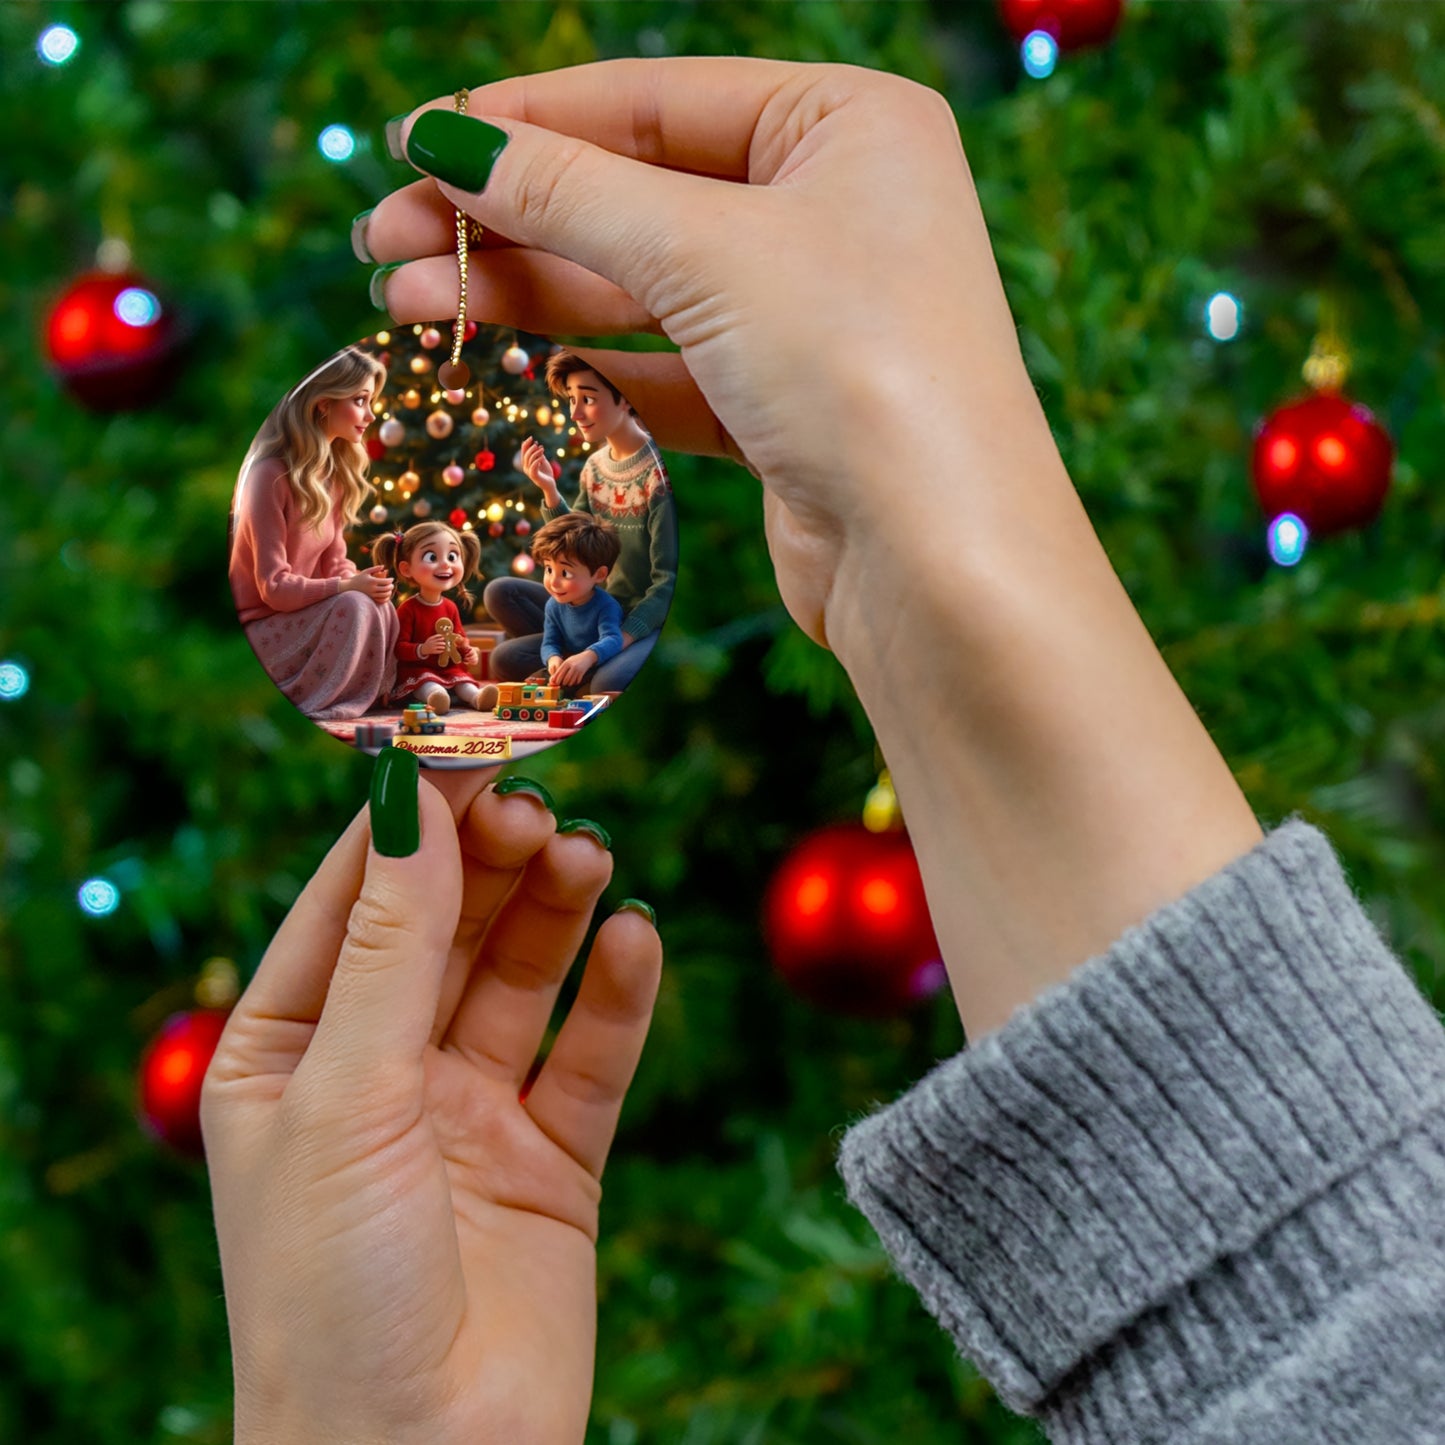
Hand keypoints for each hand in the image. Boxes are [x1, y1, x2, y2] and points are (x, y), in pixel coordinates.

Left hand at [202, 763, 661, 1444]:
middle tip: (540, 807)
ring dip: (555, 912)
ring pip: (522, 977)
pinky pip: (591, 1056)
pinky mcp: (552, 1160)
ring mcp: (469, 1114)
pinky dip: (617, 995)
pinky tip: (636, 940)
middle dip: (491, 861)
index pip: (354, 899)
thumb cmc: (331, 1292)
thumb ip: (392, 945)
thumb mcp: (347, 1095)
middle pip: (447, 926)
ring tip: (589, 858)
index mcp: (290, 1051)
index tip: (469, 740)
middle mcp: (380, 1072)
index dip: (411, 819)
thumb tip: (414, 797)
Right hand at [341, 565, 392, 602]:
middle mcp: (372, 588)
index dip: (390, 580)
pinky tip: (386, 595)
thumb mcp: (366, 571)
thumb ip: (375, 568)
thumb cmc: (360, 577)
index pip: (385, 581)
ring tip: (390, 589)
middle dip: (391, 586)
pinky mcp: (371, 598)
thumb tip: (383, 566)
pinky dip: (386, 598)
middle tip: (392, 584)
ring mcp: (372, 594)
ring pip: (385, 595)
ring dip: (389, 592)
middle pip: (386, 589)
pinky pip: (381, 600)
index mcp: (372, 581)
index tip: (392, 579)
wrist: (351, 586)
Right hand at [365, 61, 1261, 1048]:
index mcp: (846, 125)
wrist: (940, 562)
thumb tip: (445, 142)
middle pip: (638, 195)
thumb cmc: (858, 368)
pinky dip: (583, 363)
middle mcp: (835, 209)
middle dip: (510, 219)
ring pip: (642, 288)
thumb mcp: (705, 253)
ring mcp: (810, 314)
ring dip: (527, 294)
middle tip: (385, 243)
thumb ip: (569, 193)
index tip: (415, 146)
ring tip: (409, 303)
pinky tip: (495, 361)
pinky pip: (664, 365)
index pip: (655, 98)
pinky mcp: (784, 407)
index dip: (527, 121)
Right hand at [520, 436, 560, 502]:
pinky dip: (537, 460)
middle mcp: (526, 468)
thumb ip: (539, 454)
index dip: (526, 444)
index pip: (523, 452)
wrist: (550, 484)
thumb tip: (536, 444)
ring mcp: (529, 472)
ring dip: (536, 453)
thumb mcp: (542, 460)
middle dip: (531, 448)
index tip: (531, 438)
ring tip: (542, 449)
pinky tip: (542, 457)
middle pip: (526, 455)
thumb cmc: (546, 472)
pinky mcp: (534, 476)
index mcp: (526, 463)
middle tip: (537, 444)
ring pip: (530, 460)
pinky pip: (533, 466)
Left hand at [552, 650, 596, 686]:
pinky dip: (575, 682)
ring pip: (571, 681)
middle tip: (562, 684)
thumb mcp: (568, 661)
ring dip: (569, 684)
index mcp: (566, 663)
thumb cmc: (575, 660)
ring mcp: (577, 670)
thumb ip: (562, 668)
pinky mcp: (582, 673)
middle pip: (565, 678)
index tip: (555, 682)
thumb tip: (554, 677)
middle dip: (562, 683)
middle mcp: (571, 666)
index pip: (559, 673)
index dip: (556, 679)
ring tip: (568, 683)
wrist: (587, 657)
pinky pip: (577, 681)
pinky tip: (574, 682)